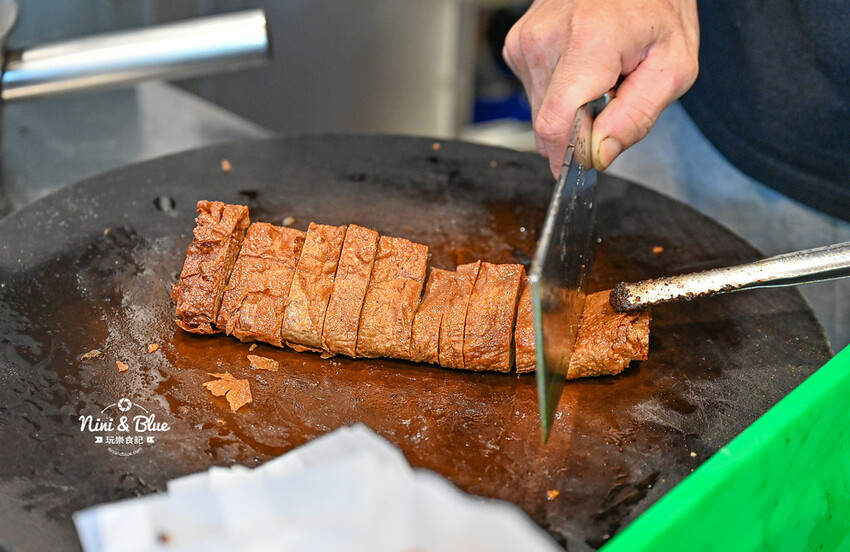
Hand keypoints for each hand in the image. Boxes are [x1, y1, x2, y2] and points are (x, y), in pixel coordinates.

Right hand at [502, 0, 698, 176]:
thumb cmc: (657, 7)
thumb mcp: (674, 66)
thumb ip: (637, 117)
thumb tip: (598, 155)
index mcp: (588, 42)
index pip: (555, 126)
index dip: (570, 157)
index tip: (587, 163)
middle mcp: (547, 39)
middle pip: (548, 124)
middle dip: (580, 128)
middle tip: (612, 97)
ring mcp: (527, 40)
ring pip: (540, 112)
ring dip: (570, 109)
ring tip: (599, 75)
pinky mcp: (517, 44)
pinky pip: (534, 93)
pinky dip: (559, 91)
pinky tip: (581, 66)